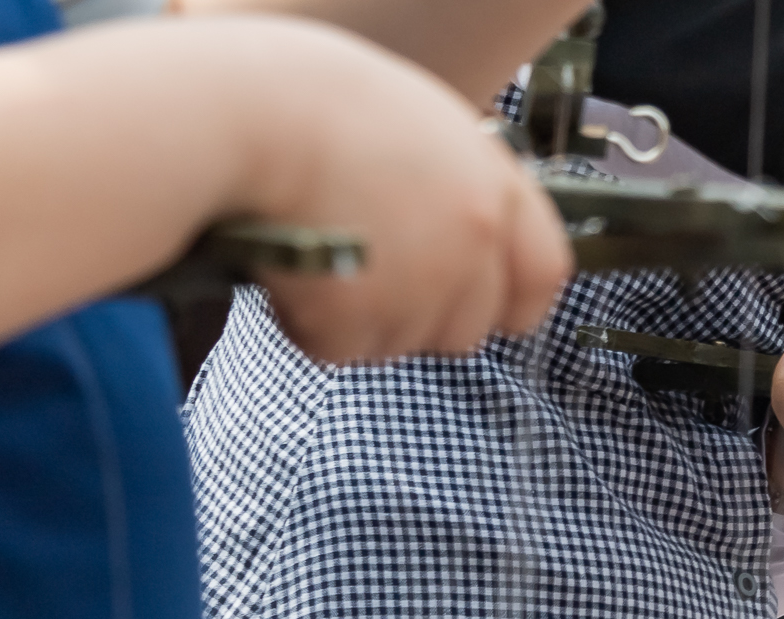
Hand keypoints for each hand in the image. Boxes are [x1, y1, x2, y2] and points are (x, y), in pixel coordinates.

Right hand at [229, 20, 568, 363]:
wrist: (240, 111)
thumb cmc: (314, 103)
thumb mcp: (417, 128)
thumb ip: (458, 189)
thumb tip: (471, 242)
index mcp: (494, 185)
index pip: (543, 275)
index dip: (508, 299)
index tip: (479, 304)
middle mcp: (473, 239)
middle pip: (466, 329)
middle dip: (418, 317)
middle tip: (364, 272)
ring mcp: (422, 283)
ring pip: (400, 345)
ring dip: (359, 318)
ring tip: (317, 253)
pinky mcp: (362, 316)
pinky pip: (340, 349)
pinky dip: (309, 324)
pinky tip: (288, 270)